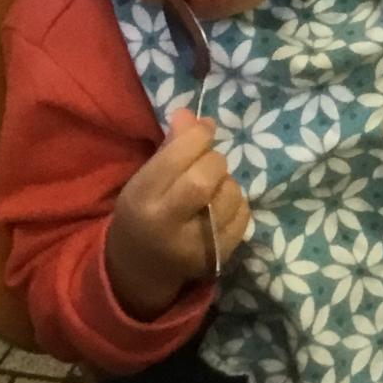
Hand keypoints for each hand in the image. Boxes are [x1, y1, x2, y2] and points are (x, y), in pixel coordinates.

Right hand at [104, 111, 249, 319]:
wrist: (139, 267)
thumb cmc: (144, 211)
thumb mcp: (146, 177)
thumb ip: (172, 146)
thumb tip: (195, 115)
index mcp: (142, 198)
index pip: (180, 155)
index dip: (197, 136)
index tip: (202, 133)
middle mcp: (165, 224)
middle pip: (206, 177)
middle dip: (213, 160)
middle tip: (206, 164)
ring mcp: (193, 245)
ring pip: (230, 194)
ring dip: (227, 182)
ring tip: (212, 188)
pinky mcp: (218, 257)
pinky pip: (243, 215)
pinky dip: (237, 202)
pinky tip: (219, 207)